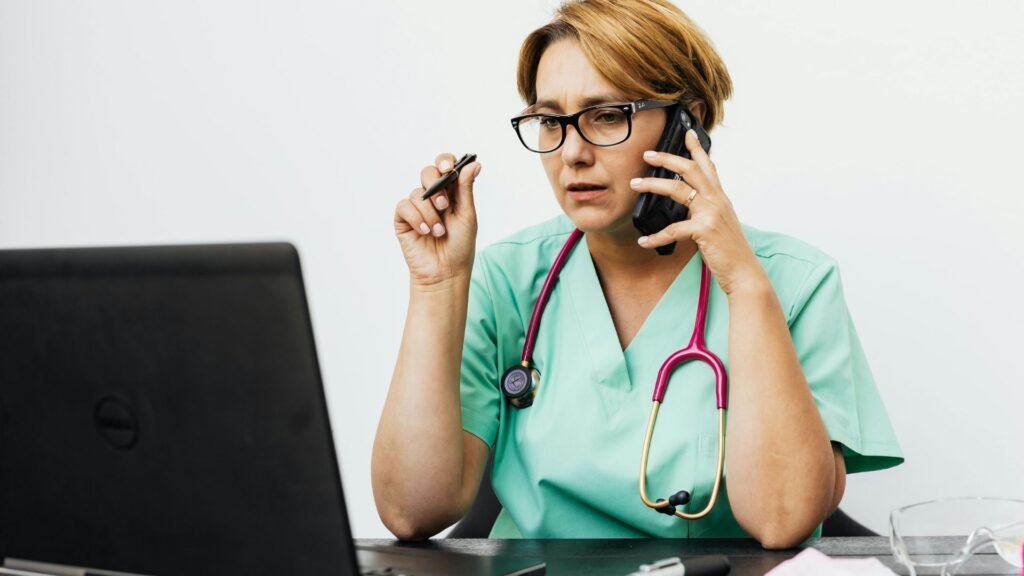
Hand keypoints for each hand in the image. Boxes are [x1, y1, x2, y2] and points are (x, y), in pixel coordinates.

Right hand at [394, 153, 481, 287]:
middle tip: (444, 205)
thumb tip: (474, 164)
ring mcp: (417, 208)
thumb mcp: (467, 214)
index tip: (448, 166)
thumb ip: (466, 188)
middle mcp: (433, 197)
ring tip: (439, 231)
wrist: (445, 272)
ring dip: (430, 213)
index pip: (445, 166)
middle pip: (427, 173)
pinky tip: (424, 232)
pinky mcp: (403, 220)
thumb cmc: (459, 246)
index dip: (444, 161)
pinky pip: (404, 206)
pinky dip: (416, 218)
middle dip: (436, 186)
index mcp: (451, 192)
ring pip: (417, 193)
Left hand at [631, 129, 767, 296]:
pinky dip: (655, 236)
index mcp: (720, 198)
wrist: (744, 272)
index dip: (697, 148)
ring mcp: (711, 214)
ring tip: (635, 184)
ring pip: (678, 189)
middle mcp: (717, 201)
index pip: (708, 166)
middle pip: (690, 169)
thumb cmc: (730, 251)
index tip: (686, 133)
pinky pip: (673, 229)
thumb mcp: (720, 224)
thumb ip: (706, 212)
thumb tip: (688, 208)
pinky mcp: (704, 230)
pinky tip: (644, 241)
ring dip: (653, 184)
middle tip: (648, 153)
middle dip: (668, 157)